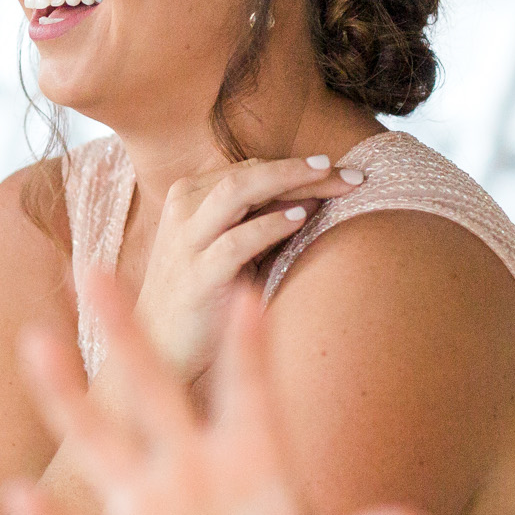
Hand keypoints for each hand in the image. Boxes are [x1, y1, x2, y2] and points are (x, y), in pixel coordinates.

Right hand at [6, 269, 436, 514]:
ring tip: (37, 341)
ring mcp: (145, 510)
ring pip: (97, 440)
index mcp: (249, 459)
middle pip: (151, 389)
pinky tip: (18, 494)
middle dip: (126, 332)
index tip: (244, 290)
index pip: (248, 388)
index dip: (247, 345)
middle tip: (95, 270)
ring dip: (66, 395)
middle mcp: (187, 468)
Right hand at [135, 155, 364, 380]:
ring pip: (237, 192)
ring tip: (330, 179)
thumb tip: (316, 196)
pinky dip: (270, 225)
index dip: (298, 167)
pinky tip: (301, 218)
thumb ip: (260, 219)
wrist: (162, 348)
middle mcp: (184, 210)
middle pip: (249, 173)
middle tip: (352, 173)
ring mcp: (186, 242)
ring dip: (288, 181)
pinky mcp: (196, 277)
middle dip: (302, 169)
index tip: (344, 172)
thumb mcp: (229, 248)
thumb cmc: (202, 295)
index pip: (251, 168)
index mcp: (190, 197)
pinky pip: (235, 243)